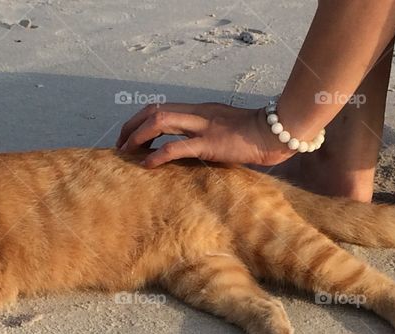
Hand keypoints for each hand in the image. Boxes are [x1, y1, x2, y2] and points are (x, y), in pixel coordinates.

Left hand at [115, 102, 293, 168]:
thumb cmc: (253, 134)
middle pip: (154, 111)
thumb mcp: (224, 129)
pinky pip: (178, 147)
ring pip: (160, 122)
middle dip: (131, 127)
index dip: (139, 120)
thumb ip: (206, 133)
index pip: (161, 107)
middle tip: (120, 146)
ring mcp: (203, 126)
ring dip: (138, 137)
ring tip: (127, 152)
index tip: (129, 137)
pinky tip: (147, 164)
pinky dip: (158, 154)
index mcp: (199, 110)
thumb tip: (189, 147)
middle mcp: (197, 113)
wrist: (274, 132)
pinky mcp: (210, 143)